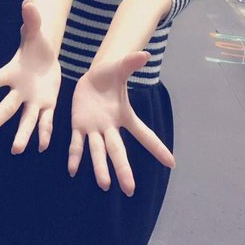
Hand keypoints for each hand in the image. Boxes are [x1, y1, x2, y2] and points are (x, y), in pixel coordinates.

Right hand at [0, 1, 60, 151]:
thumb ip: (32, 21)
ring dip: (22, 135)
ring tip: (17, 150)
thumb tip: (28, 4)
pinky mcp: (46, 105)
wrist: (47, 59)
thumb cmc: (36, 46)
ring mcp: (32, 101)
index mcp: (10, 74)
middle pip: (3, 109)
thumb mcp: (36, 33)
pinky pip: (45, 120)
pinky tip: (43, 146)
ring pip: (25, 120)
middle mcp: (18, 91)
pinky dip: (45, 132)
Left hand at [68, 52, 174, 196]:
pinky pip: (77, 143)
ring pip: (98, 151)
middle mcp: (111, 127)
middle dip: (124, 170)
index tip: (171, 163)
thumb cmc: (109, 74)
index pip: (144, 134)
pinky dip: (75, 156)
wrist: (91, 76)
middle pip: (118, 151)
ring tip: (105, 186)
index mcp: (124, 116)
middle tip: (129, 190)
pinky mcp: (79, 125)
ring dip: (100, 167)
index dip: (157, 148)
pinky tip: (72, 170)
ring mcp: (94, 129)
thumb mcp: (119, 67)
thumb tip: (144, 54)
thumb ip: (131, 63)